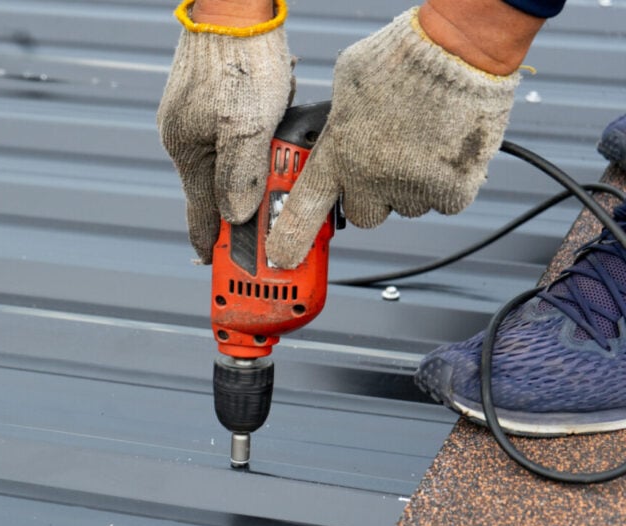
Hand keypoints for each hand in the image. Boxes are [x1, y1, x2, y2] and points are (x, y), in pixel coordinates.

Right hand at [158, 0, 292, 263]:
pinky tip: (272, 140)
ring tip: (279, 183)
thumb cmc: (240, 59)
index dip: (210, 246)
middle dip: (240, 212)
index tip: (218, 271)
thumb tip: (235, 217)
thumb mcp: (247, 127)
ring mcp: (196, 121)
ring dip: (252, 178)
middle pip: (215, 193)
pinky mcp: (211, 104)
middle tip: (265, 232)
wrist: (235, 6)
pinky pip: (234, 141)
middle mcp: (186, 140)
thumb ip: (240, 177)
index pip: (198, 215)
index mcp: (187, 151)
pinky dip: (252, 150)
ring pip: (228, 167)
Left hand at [267, 7, 519, 268]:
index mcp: (336, 154)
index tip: (282, 259)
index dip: (290, 239)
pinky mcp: (451, 191)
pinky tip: (445, 147)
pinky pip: (444, 201)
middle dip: (370, 195)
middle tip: (383, 163)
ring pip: (405, 206)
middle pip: (362, 214)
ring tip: (419, 140)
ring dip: (409, 185)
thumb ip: (336, 119)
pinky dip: (447, 181)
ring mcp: (411, 189)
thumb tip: (334, 129)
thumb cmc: (401, 57)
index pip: (302, 210)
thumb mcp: (345, 84)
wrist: (458, 51)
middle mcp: (370, 179)